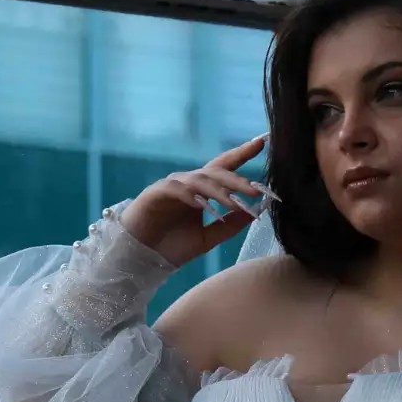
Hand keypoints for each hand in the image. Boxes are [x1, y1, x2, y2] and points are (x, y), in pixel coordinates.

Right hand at [119, 136, 268, 265]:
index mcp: (201, 191)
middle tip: (256, 190)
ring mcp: (172, 186)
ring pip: (200, 180)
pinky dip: (191, 195)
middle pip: (216, 172)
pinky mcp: (156, 193)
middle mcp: (188, 184)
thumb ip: (229, 226)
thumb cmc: (171, 247)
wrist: (140, 258)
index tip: (261, 142)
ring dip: (219, 191)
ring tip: (236, 202)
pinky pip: (177, 189)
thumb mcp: (208, 239)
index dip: (242, 154)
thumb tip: (254, 213)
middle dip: (237, 180)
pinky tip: (203, 204)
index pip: (224, 168)